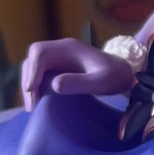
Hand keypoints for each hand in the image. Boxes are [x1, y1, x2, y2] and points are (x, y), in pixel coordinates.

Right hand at [21, 38, 135, 110]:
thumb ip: (79, 82)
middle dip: (28, 79)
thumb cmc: (115, 76)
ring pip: (34, 66)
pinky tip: (39, 101)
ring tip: (33, 106)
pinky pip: (41, 73)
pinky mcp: (60, 67)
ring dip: (30, 84)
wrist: (125, 74)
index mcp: (69, 48)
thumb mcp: (101, 81)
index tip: (32, 90)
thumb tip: (54, 85)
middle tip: (32, 104)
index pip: (40, 52)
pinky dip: (36, 86)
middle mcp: (61, 50)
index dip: (32, 70)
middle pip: (33, 59)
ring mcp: (59, 58)